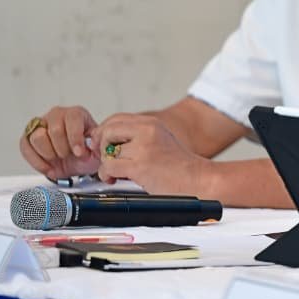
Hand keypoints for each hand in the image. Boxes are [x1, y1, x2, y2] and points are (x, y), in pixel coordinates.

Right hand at [19, 105, 101, 179]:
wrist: (76, 163)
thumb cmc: (87, 152)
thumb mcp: (98, 149)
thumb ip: (98, 145)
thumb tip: (95, 144)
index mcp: (76, 114)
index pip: (73, 118)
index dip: (75, 138)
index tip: (79, 153)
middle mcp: (57, 115)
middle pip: (55, 130)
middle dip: (63, 149)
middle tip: (70, 157)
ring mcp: (40, 125)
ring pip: (37, 137)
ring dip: (49, 154)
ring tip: (59, 160)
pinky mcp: (27, 138)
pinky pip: (25, 148)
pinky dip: (37, 162)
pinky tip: (49, 168)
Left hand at [93, 113, 212, 194]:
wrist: (198, 179)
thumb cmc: (180, 166)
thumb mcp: (160, 141)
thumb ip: (138, 137)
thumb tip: (108, 141)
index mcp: (152, 123)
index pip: (116, 119)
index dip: (104, 132)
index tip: (104, 146)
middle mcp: (148, 131)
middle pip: (107, 130)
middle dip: (100, 146)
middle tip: (105, 158)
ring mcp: (144, 147)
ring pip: (106, 151)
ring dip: (105, 164)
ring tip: (114, 172)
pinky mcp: (140, 165)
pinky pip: (109, 166)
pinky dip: (106, 174)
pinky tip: (115, 178)